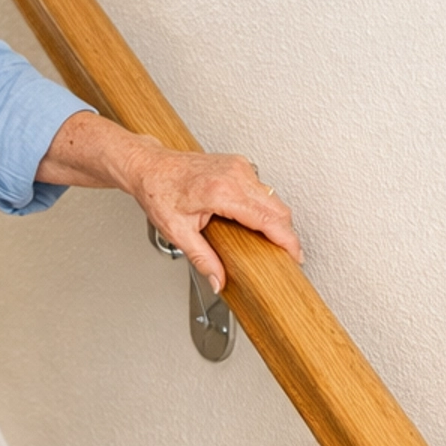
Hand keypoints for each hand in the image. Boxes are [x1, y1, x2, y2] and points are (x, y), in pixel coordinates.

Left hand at [39, 112, 301, 293]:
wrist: (149, 167)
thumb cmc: (158, 192)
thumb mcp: (178, 232)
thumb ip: (202, 258)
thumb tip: (217, 281)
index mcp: (222, 192)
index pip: (268, 219)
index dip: (286, 240)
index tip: (296, 256)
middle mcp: (236, 175)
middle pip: (278, 208)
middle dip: (286, 233)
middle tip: (287, 254)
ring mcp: (239, 166)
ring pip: (273, 197)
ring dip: (276, 219)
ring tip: (271, 241)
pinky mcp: (239, 164)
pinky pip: (262, 188)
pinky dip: (265, 206)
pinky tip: (257, 222)